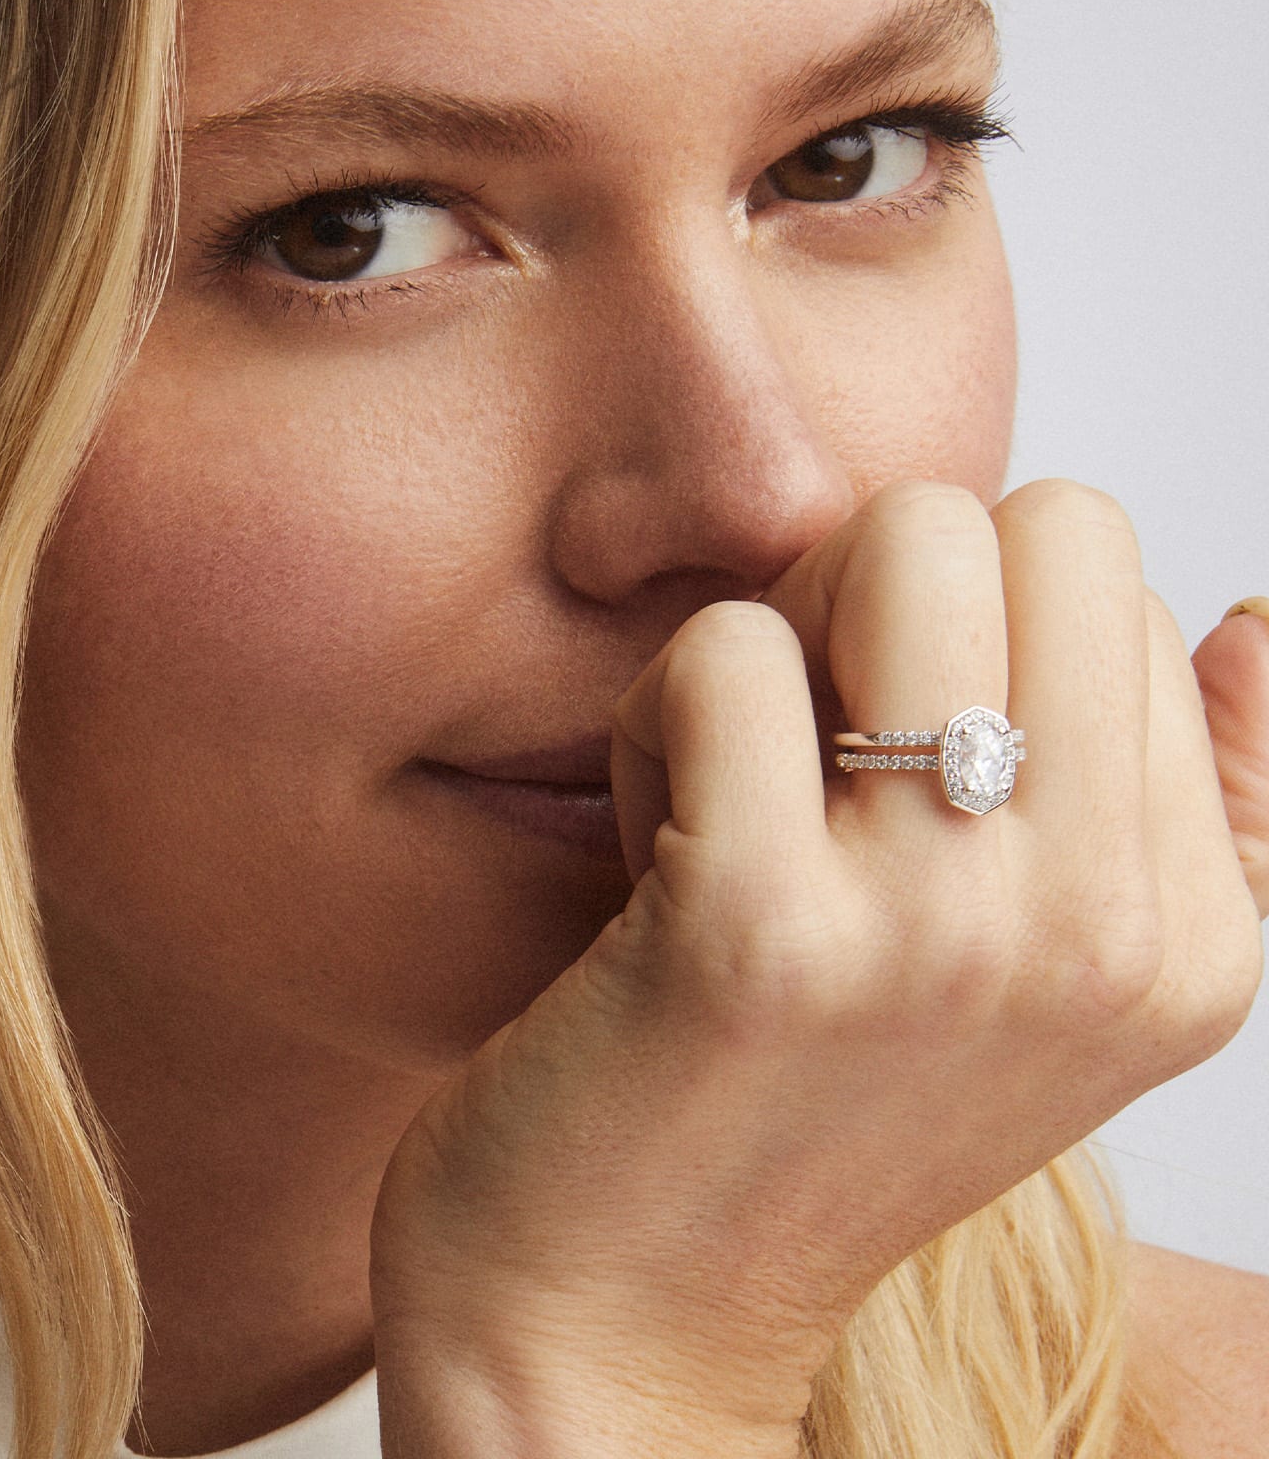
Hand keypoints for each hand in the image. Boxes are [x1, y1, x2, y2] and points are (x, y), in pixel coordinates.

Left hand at [369, 480, 1265, 1453]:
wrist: (627, 1313)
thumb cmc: (811, 1102)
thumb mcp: (1049, 978)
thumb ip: (1192, 799)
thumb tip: (1249, 613)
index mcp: (1194, 937)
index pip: (1116, 576)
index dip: (964, 632)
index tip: (896, 782)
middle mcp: (1105, 938)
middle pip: (1039, 521)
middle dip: (891, 584)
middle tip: (817, 734)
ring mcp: (945, 935)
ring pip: (904, 541)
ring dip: (784, 634)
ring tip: (746, 783)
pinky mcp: (764, 933)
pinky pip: (727, 650)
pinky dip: (656, 716)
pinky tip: (653, 844)